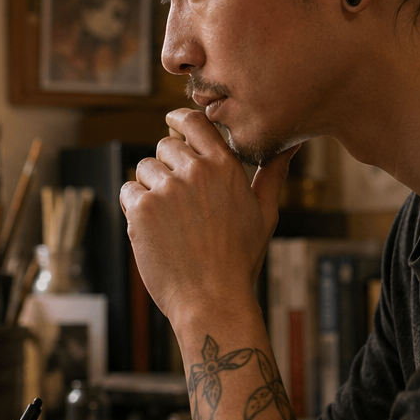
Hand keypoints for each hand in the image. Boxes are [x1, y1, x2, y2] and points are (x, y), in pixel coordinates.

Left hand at [119, 109, 295, 323]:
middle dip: (167, 166)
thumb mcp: (265, 214)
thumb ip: (272, 174)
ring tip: (170, 221)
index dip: (179, 119)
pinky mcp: (142, 208)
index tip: (172, 123)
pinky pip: (128, 191)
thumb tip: (291, 144)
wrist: (212, 300)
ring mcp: (167, 189)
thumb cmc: (239, 259)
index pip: (195, 121)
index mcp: (225, 167)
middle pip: (165, 145)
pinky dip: (135, 207)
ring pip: (144, 168)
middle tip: (179, 201)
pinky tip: (154, 230)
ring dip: (150, 188)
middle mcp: (196, 171)